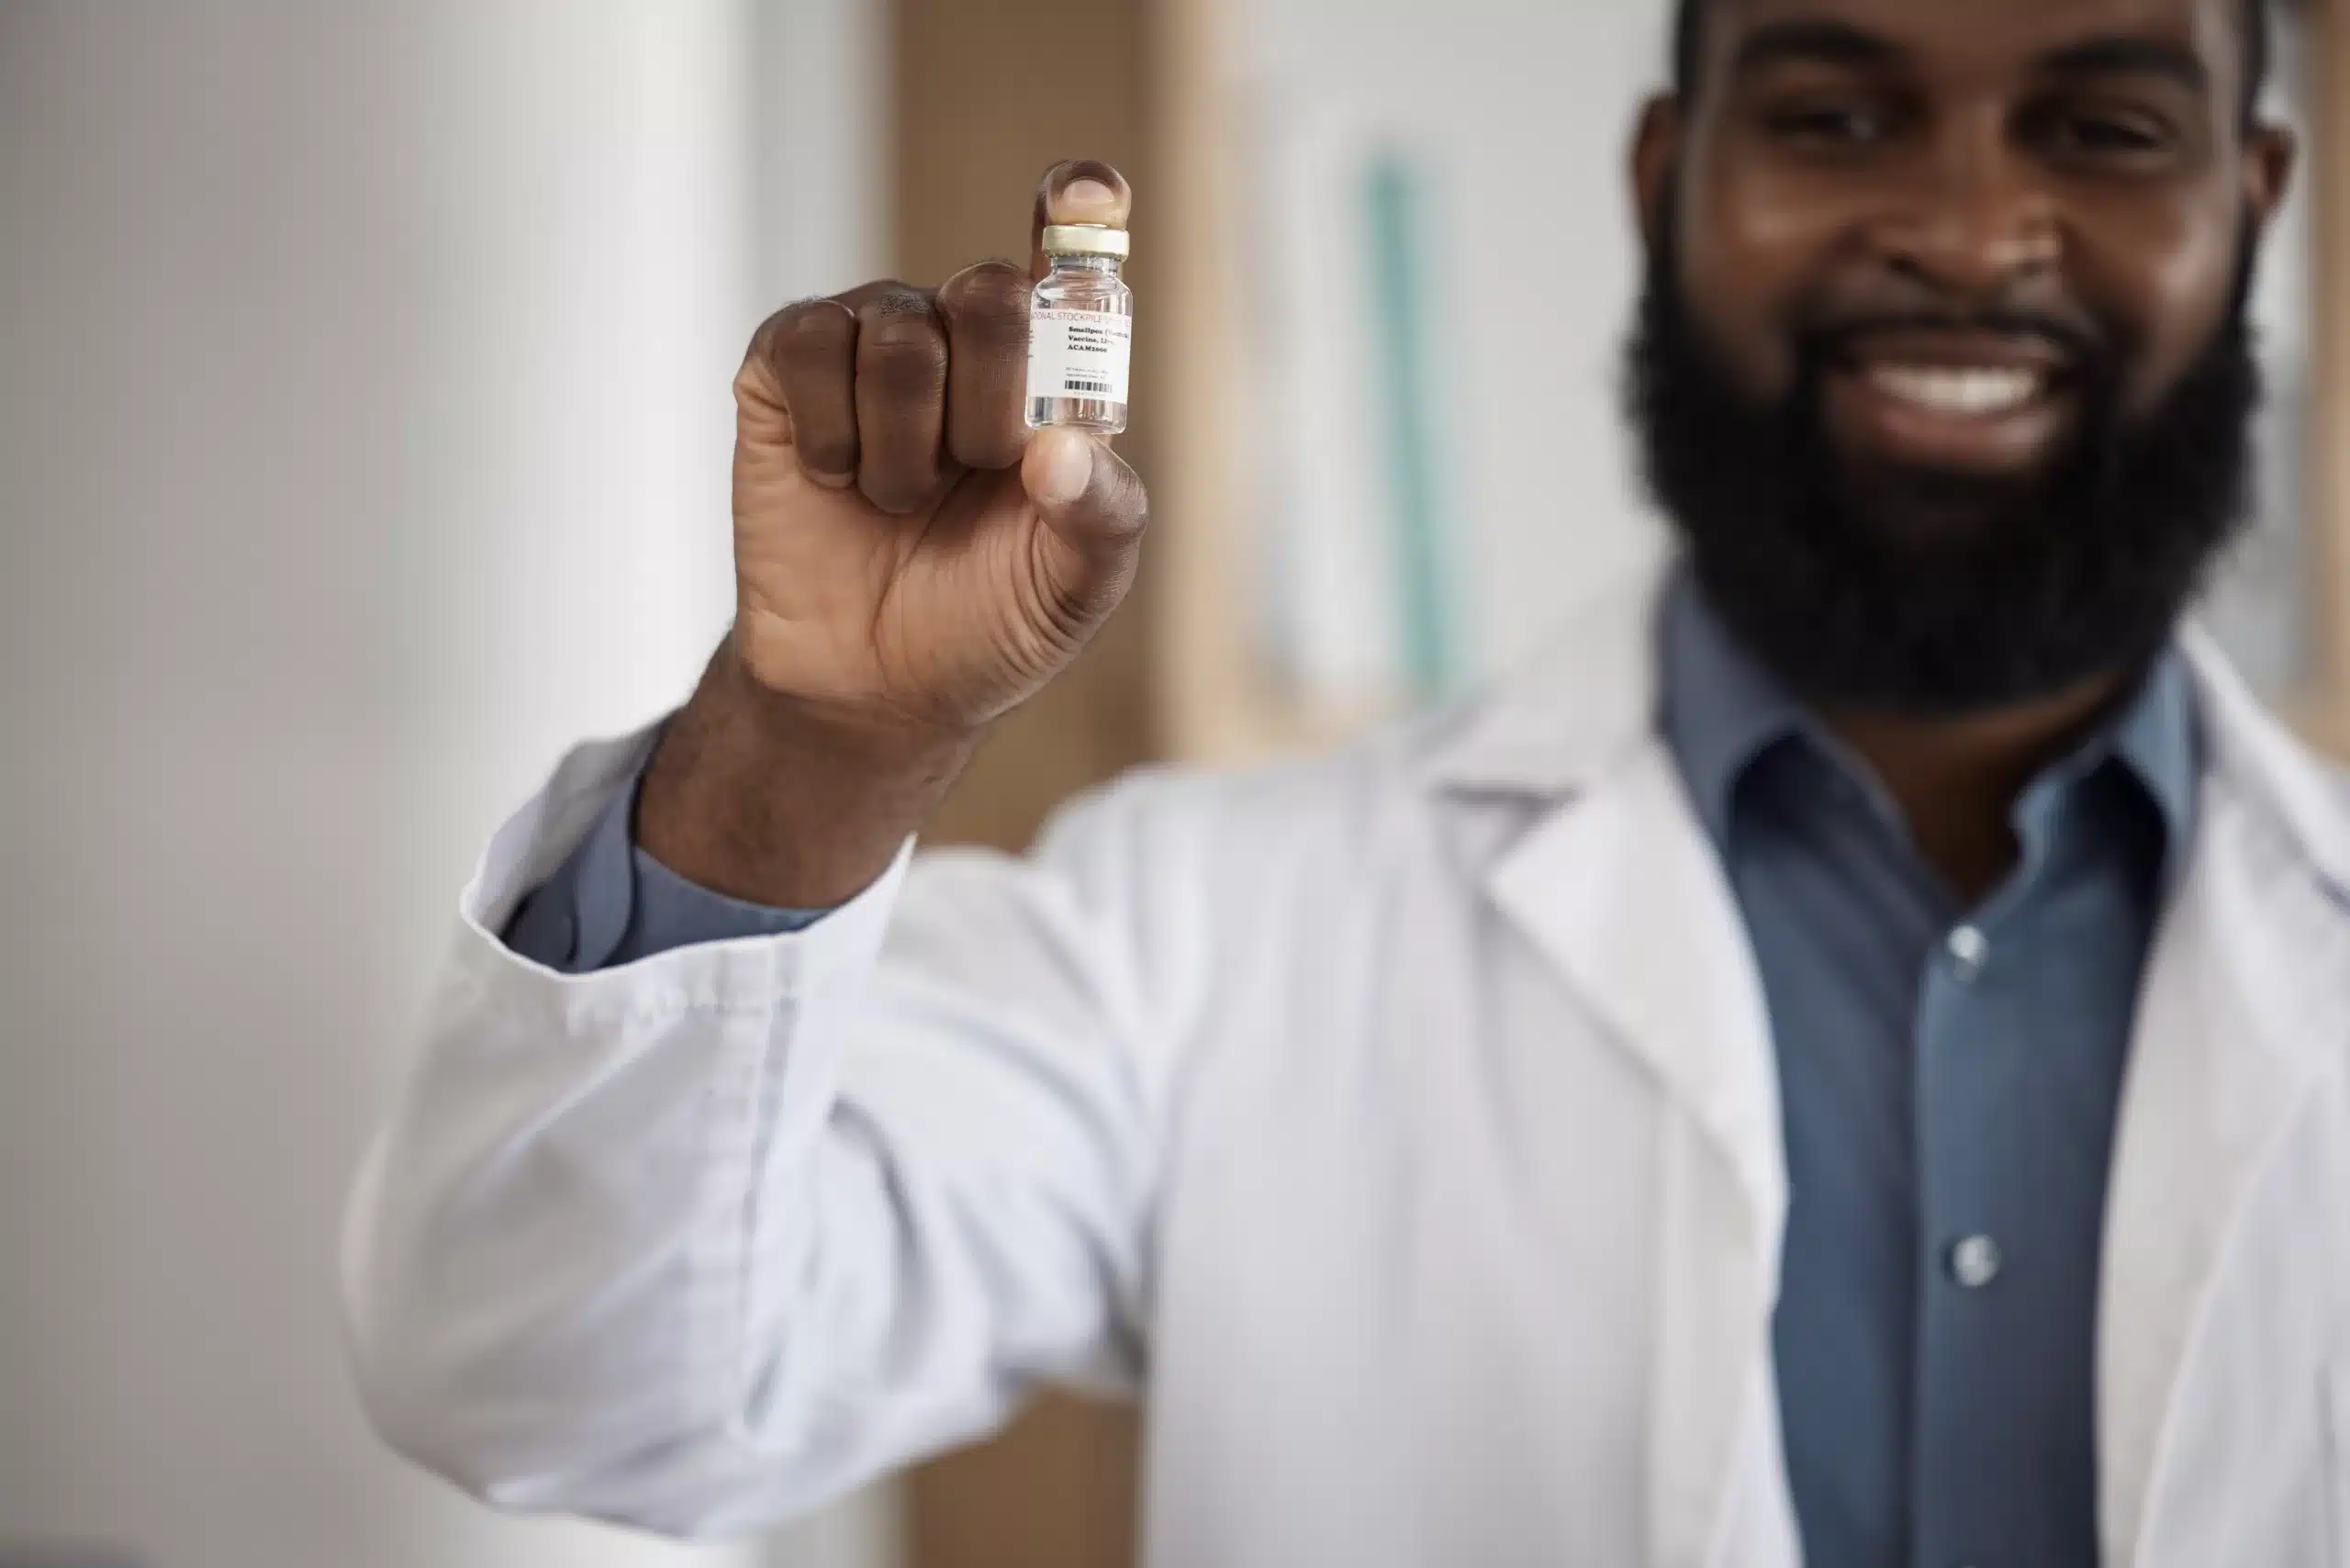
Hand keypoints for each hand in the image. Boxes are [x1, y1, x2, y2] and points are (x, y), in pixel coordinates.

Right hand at [727, 159, 1145, 742]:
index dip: (1082, 210)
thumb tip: (1062, 449)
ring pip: (900, 330)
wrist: (874, 689)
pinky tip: (837, 480)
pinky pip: (811, 344)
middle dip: (990, 406)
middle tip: (974, 476)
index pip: (1075, 260)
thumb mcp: (1075, 588)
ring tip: (900, 502)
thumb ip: (1102, 516)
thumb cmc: (988, 624)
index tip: (1090, 194)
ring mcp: (873, 344)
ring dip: (906, 448)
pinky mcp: (787, 367)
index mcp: (1052, 375)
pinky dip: (833, 434)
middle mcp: (966, 338)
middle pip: (991, 291)